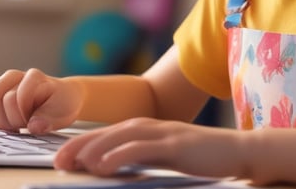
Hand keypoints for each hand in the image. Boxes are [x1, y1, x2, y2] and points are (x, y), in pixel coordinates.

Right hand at [0, 68, 82, 132]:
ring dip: (3, 122)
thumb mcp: (63, 113)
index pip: (16, 98)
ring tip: (19, 123)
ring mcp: (3, 85)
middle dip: (15, 120)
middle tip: (29, 122)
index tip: (38, 122)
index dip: (25, 116)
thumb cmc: (62, 104)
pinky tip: (4, 126)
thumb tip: (33, 126)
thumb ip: (48, 120)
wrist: (62, 98)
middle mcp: (16, 77)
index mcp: (34, 77)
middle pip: (3, 104)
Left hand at [53, 117, 246, 178]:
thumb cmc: (201, 157)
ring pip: (121, 137)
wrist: (238, 151)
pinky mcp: (176, 144)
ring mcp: (164, 133)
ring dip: (95, 148)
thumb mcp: (166, 156)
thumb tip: (111, 168)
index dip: (82, 144)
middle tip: (57, 161)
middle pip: (108, 133)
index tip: (60, 159)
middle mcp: (151, 127)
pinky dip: (120, 155)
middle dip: (80, 145)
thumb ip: (142, 157)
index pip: (107, 135)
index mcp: (147, 129)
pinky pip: (143, 148)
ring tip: (76, 163)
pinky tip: (104, 165)